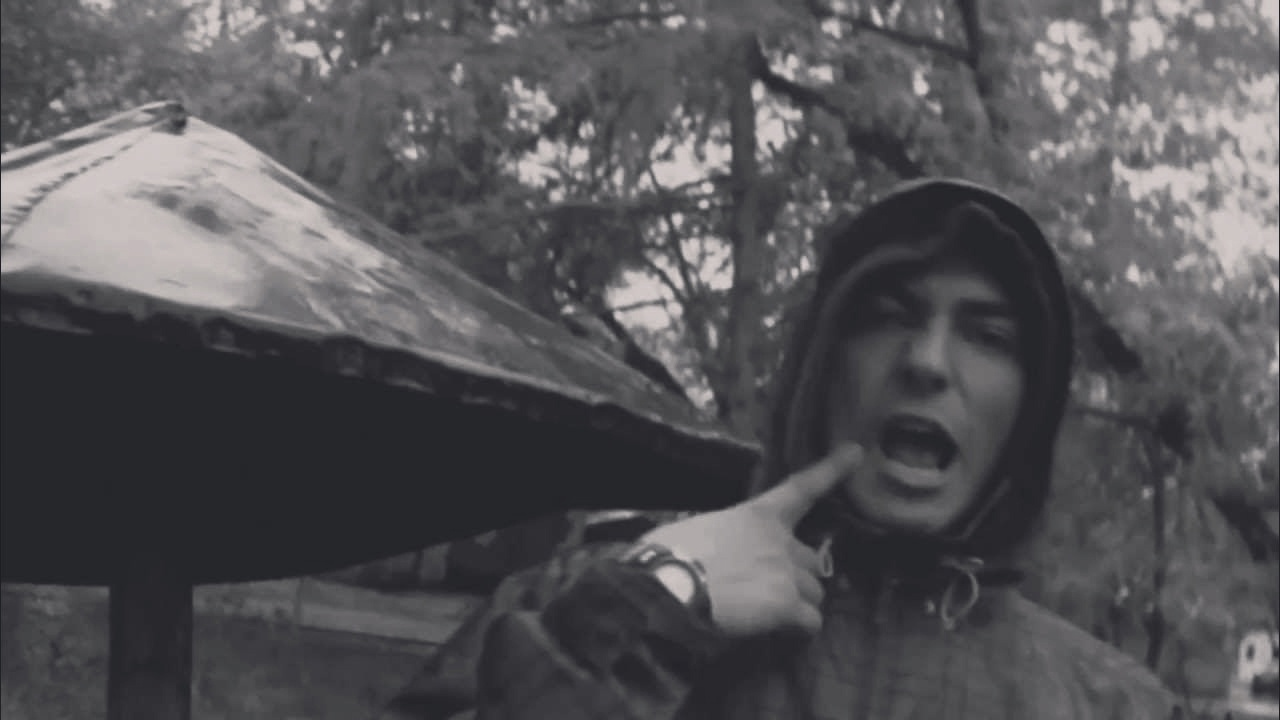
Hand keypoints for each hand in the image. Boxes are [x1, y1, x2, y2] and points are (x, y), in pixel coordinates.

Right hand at [640, 444, 863, 637]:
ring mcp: (786, 573)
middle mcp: (778, 540)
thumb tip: (706, 556)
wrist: (668, 587)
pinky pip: (810, 622)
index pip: (801, 488)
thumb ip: (717, 539)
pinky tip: (781, 635)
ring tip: (767, 616)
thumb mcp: (693, 533)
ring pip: (814, 593)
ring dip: (798, 604)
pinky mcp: (785, 606)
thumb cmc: (665, 556)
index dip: (831, 469)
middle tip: (767, 591)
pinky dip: (799, 630)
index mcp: (755, 515)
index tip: (856, 452)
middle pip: (810, 559)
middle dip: (796, 575)